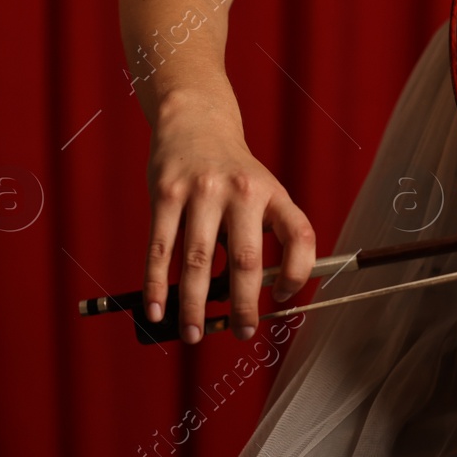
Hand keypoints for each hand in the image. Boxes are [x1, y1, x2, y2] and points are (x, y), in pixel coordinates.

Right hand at [143, 88, 316, 343]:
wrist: (196, 121)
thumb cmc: (234, 172)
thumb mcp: (262, 191)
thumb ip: (264, 233)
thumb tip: (258, 294)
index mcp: (272, 193)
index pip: (299, 235)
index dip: (298, 272)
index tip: (282, 299)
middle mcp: (241, 191)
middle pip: (246, 260)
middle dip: (243, 305)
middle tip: (241, 333)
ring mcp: (201, 192)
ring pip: (199, 261)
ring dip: (195, 305)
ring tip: (194, 334)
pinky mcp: (166, 194)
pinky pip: (161, 248)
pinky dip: (157, 284)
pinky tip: (157, 309)